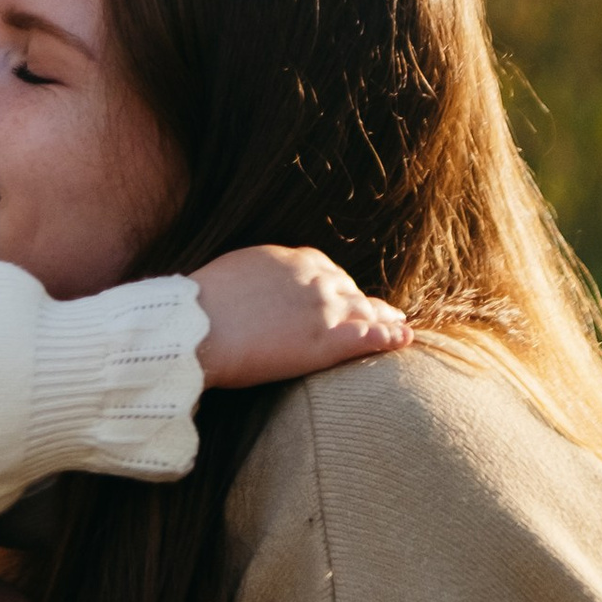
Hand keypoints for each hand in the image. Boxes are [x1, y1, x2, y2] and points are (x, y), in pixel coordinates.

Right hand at [192, 242, 407, 385]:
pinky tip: (404, 339)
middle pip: (350, 291)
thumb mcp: (236, 273)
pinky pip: (369, 337)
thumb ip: (260, 278)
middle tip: (385, 312)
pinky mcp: (328, 341)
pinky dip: (390, 337)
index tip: (348, 294)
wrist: (198, 326)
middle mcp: (315, 279)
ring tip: (400, 326)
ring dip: (386, 319)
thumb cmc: (202, 304)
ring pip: (366, 313)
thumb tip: (257, 289)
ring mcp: (325, 309)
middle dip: (366, 302)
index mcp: (290, 259)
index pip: (327, 271)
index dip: (341, 285)